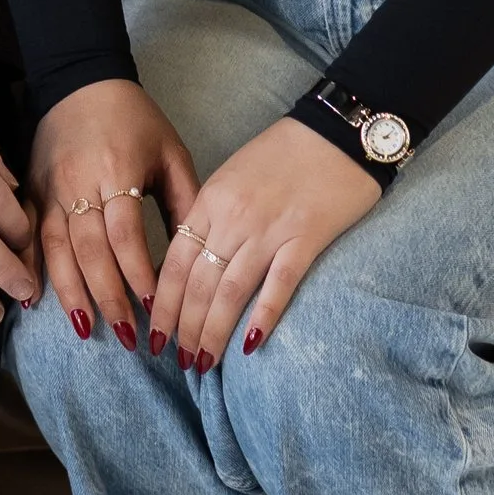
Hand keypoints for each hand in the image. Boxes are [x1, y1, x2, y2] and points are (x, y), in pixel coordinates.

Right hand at [28, 80, 195, 347]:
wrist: (80, 79)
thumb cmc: (135, 118)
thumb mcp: (170, 151)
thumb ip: (183, 201)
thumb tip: (198, 254)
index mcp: (117, 170)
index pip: (124, 233)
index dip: (138, 272)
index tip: (155, 306)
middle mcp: (78, 183)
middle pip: (89, 250)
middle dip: (109, 295)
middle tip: (128, 335)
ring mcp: (49, 188)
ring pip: (56, 249)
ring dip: (71, 292)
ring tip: (86, 329)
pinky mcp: (30, 190)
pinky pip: (29, 235)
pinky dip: (30, 266)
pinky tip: (31, 298)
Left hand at [154, 115, 382, 369]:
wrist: (338, 130)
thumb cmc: (286, 151)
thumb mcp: (234, 174)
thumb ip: (213, 214)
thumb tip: (195, 259)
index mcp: (211, 199)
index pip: (174, 262)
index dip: (162, 303)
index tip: (155, 333)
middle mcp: (233, 218)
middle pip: (197, 283)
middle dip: (182, 327)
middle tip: (177, 360)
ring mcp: (269, 230)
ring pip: (230, 291)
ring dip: (212, 332)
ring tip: (203, 364)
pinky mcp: (306, 239)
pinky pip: (279, 284)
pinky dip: (263, 316)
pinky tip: (250, 345)